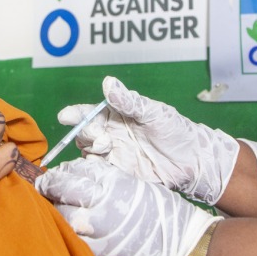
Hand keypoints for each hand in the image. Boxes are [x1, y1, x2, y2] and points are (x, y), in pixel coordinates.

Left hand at [36, 157, 219, 255]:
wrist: (181, 246)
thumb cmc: (162, 210)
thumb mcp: (133, 183)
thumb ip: (104, 178)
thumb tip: (77, 174)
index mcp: (113, 185)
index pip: (74, 173)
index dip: (60, 173)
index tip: (55, 174)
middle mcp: (102, 206)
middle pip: (63, 193)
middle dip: (51, 189)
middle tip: (46, 188)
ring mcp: (99, 232)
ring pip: (63, 218)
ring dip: (57, 211)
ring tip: (56, 208)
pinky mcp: (100, 254)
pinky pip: (74, 239)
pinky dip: (67, 231)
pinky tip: (68, 228)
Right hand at [58, 76, 238, 203]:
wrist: (192, 161)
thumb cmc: (175, 130)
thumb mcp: (153, 112)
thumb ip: (129, 101)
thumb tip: (108, 82)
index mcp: (115, 116)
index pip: (88, 113)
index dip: (74, 114)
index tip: (65, 116)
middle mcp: (109, 134)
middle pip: (84, 134)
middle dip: (85, 133)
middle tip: (101, 137)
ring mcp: (113, 155)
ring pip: (87, 152)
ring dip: (90, 149)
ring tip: (106, 147)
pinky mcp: (117, 174)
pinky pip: (98, 172)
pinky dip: (93, 169)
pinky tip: (100, 166)